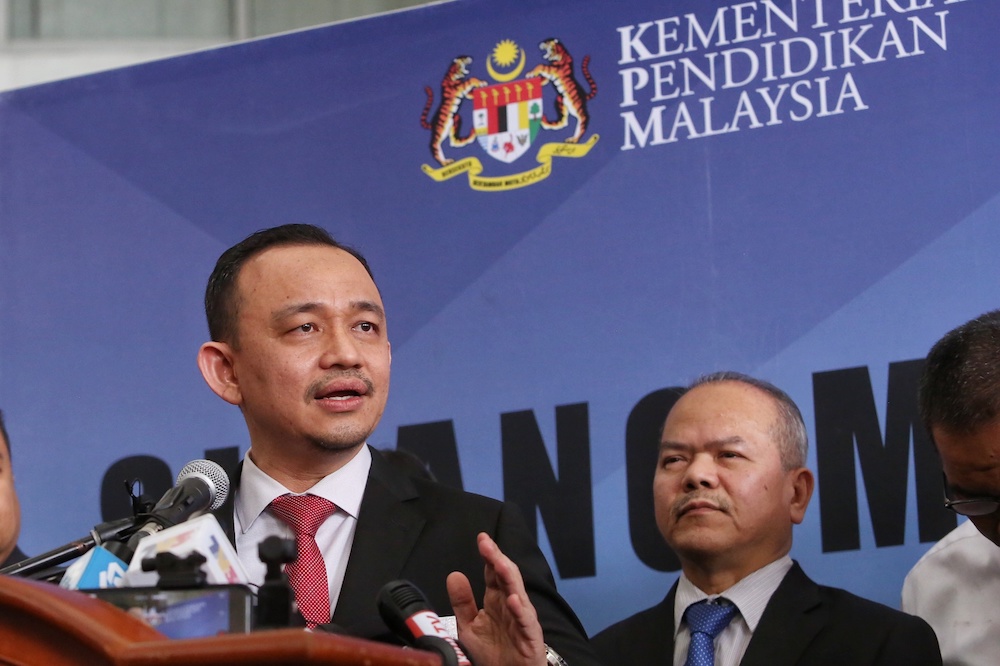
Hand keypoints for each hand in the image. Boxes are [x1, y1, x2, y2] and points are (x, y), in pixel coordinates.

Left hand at [447, 532, 546, 665]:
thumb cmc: (494, 654)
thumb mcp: (470, 627)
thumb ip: (462, 602)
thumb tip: (454, 575)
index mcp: (497, 600)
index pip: (493, 573)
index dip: (488, 555)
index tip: (481, 539)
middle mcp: (510, 605)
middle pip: (506, 576)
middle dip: (497, 559)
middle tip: (487, 544)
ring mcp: (522, 619)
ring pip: (518, 593)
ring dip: (509, 577)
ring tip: (500, 562)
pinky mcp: (530, 636)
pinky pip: (526, 621)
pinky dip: (520, 610)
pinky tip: (513, 599)